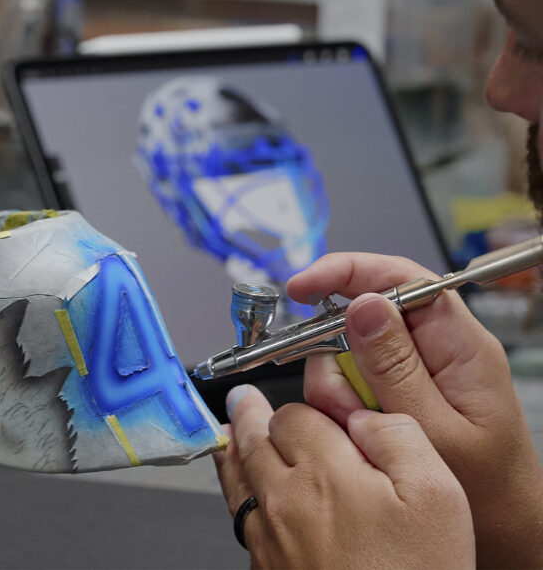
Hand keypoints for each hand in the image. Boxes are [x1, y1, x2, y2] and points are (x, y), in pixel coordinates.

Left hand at [213, 384, 473, 568]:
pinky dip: (238, 493)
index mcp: (322, 471)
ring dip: (233, 449)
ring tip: (230, 433)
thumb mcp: (435, 494)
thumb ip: (396, 436)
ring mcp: (267, 537)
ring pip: (237, 478)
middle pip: (252, 440)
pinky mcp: (265, 567)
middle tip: (242, 399)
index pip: (292, 413)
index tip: (308, 403)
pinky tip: (246, 490)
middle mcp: (283, 500)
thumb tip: (362, 413)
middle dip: (249, 415)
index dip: (304, 405)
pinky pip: (240, 517)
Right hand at [288, 252, 542, 567]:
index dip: (346, 272)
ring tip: (359, 427)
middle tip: (343, 403)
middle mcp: (436, 349)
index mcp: (460, 345)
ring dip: (337, 390)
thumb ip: (395, 367)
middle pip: (360, 317)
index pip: (400, 277)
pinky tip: (357, 432)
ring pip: (345, 353)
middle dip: (335, 356)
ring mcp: (412, 371)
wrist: (504, 534)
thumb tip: (363, 304)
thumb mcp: (435, 428)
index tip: (301, 289)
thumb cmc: (489, 490)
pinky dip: (340, 406)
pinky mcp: (395, 392)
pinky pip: (347, 382)